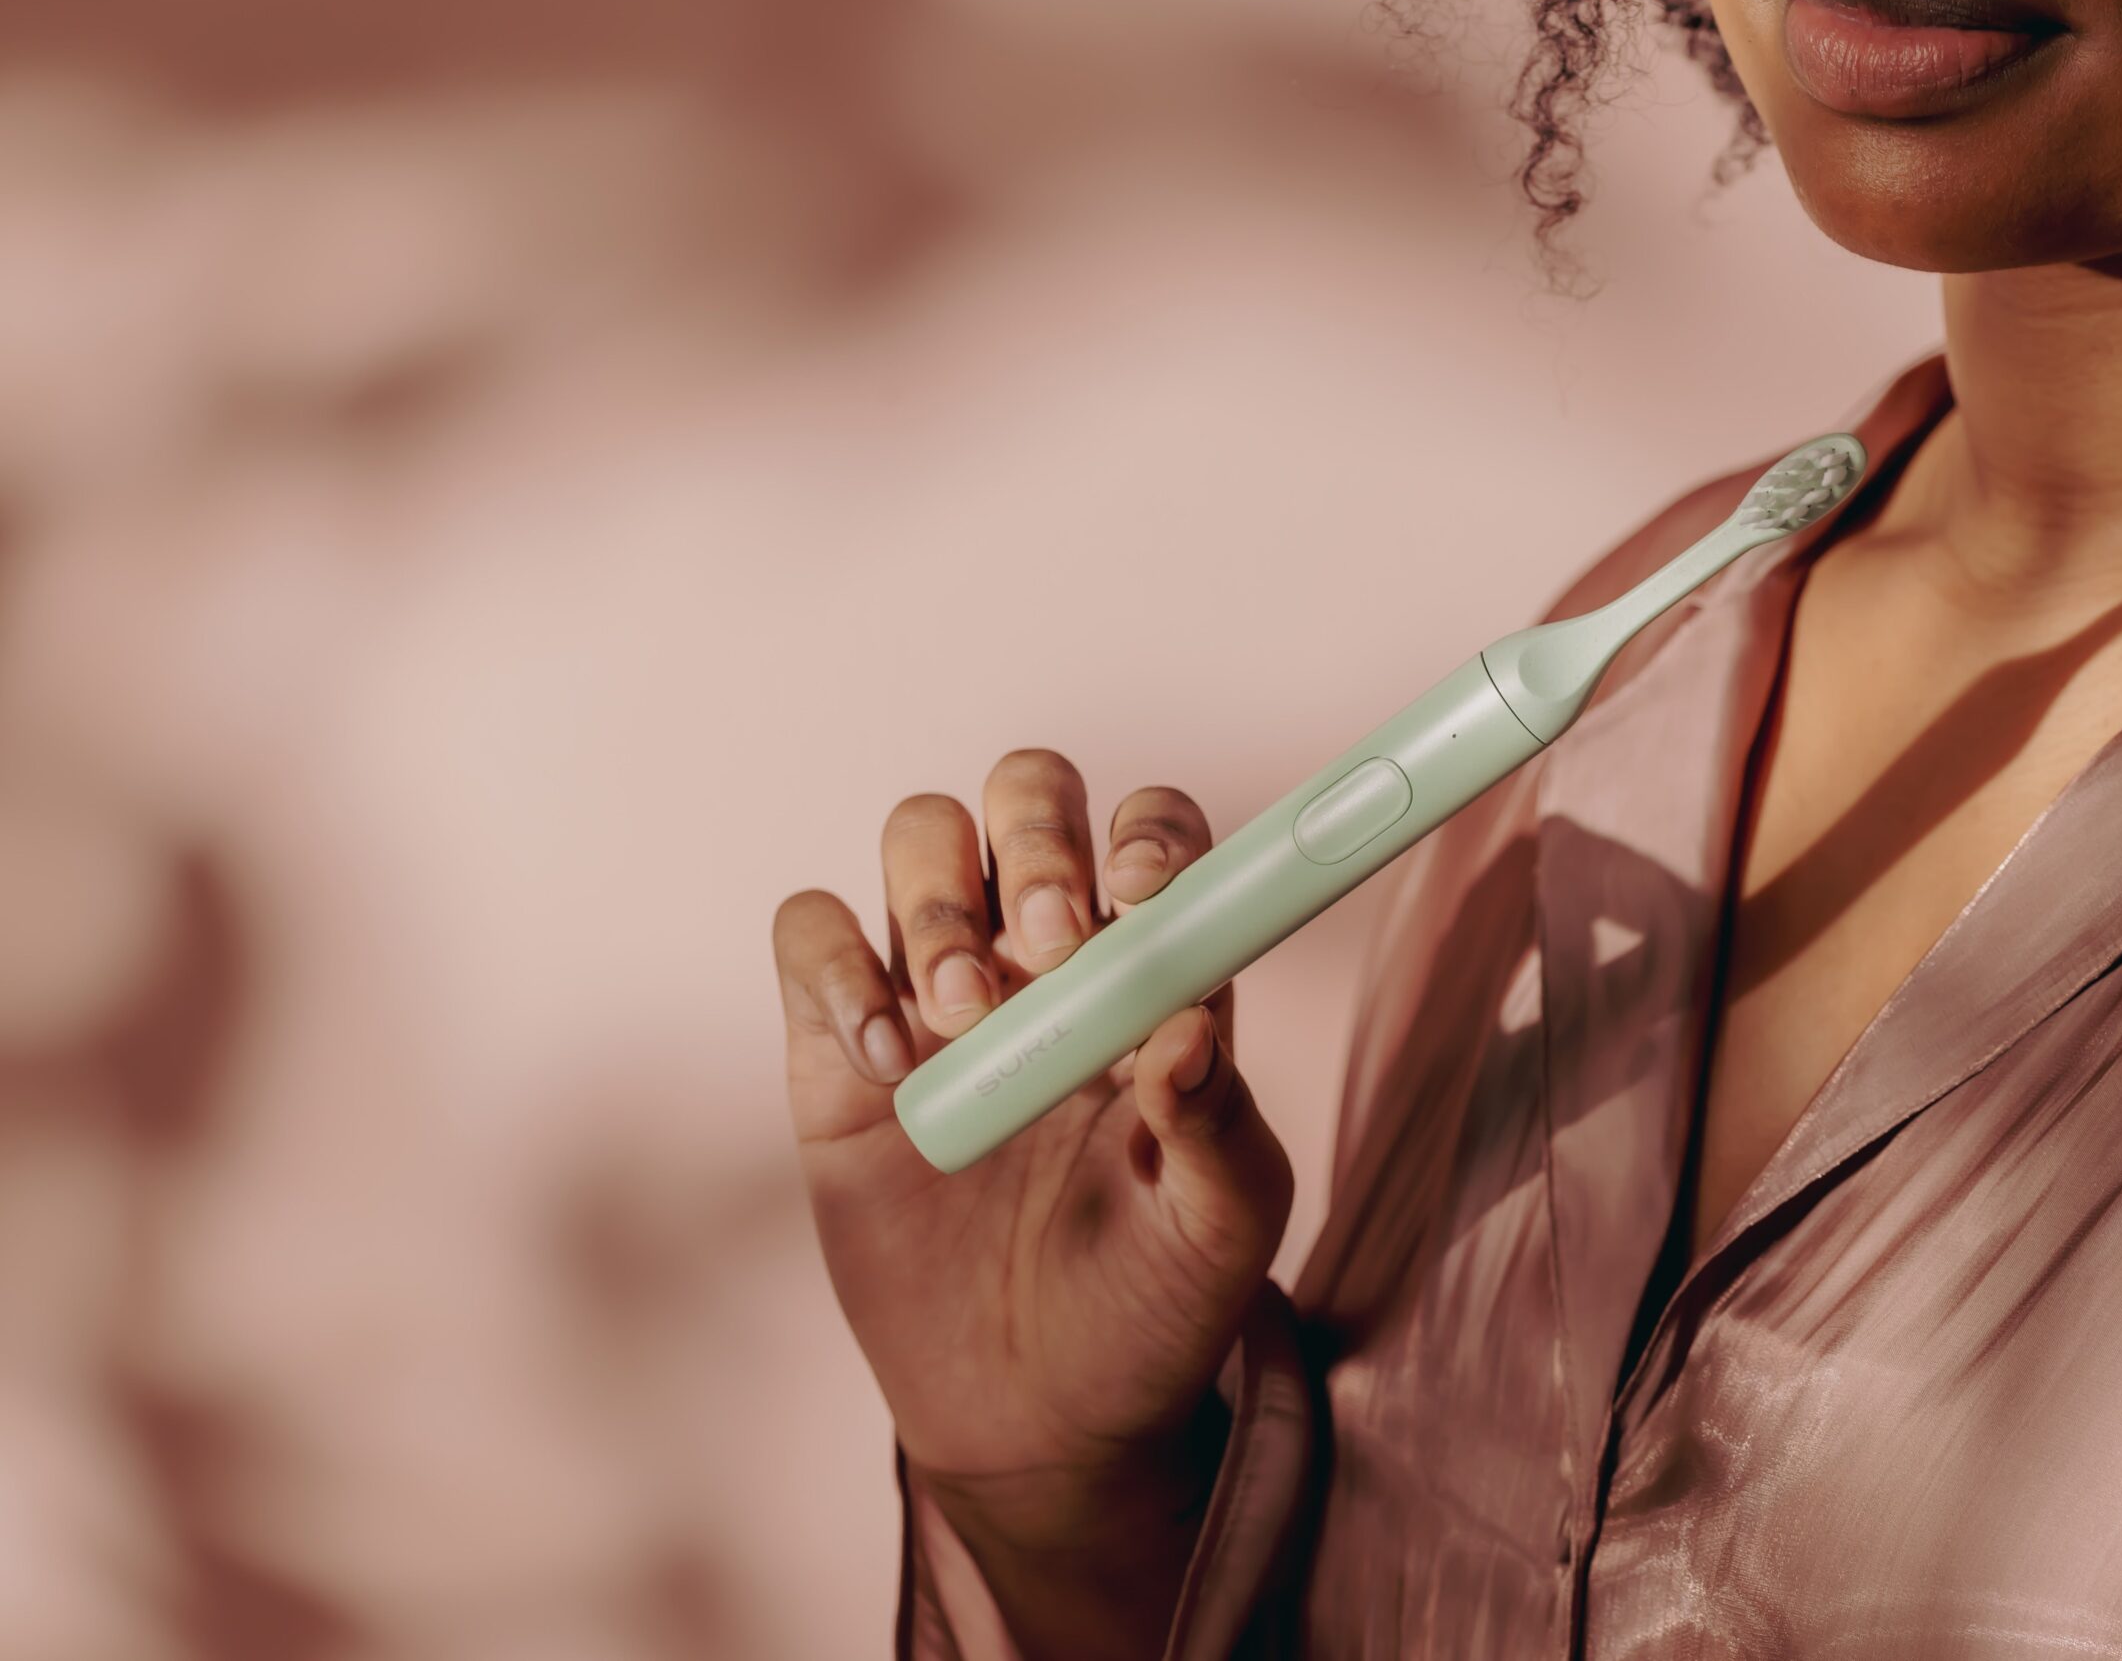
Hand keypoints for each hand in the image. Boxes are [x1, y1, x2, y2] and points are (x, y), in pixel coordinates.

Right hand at [771, 748, 1294, 1553]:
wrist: (1041, 1414)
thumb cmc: (1153, 1299)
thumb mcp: (1222, 1227)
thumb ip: (1220, 1124)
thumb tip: (1191, 1027)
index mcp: (1154, 970)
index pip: (1153, 835)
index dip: (1150, 834)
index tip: (1143, 892)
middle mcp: (1046, 953)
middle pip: (1027, 795)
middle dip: (1037, 838)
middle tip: (1049, 941)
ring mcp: (936, 989)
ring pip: (918, 834)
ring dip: (939, 899)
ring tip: (967, 1019)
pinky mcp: (836, 1046)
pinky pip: (810, 931)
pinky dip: (837, 969)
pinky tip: (891, 1067)